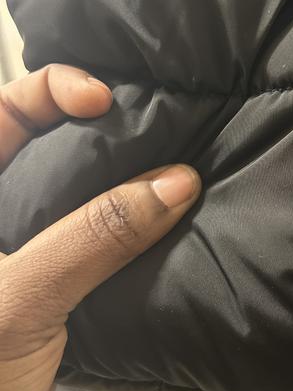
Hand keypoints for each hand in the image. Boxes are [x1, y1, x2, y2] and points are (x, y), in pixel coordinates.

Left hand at [0, 64, 200, 390]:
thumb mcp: (19, 300)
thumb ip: (93, 237)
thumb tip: (176, 182)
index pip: (3, 110)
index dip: (50, 89)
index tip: (104, 99)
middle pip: (46, 141)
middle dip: (98, 124)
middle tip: (154, 123)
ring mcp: (25, 252)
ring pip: (78, 190)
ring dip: (123, 176)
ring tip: (172, 160)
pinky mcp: (54, 287)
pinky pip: (97, 237)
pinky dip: (132, 223)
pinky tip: (166, 218)